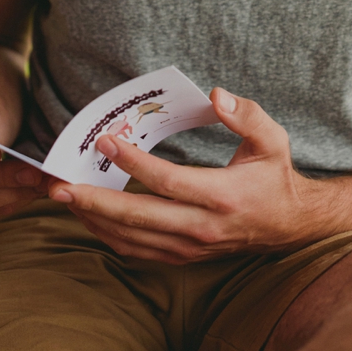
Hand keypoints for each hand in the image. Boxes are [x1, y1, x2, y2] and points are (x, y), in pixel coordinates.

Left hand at [48, 88, 323, 263]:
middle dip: (94, 201)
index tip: (105, 142)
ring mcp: (191, 246)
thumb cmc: (275, 176)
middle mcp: (203, 227)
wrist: (292, 226)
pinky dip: (108, 235)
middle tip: (59, 185)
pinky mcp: (184, 255)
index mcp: (222, 196)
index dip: (133, 163)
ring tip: (64, 197)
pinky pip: (138, 250)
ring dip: (94, 219)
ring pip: (132, 238)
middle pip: (139, 217)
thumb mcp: (272, 140)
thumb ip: (247, 115)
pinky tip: (88, 215)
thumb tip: (217, 95)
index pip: (168, 181)